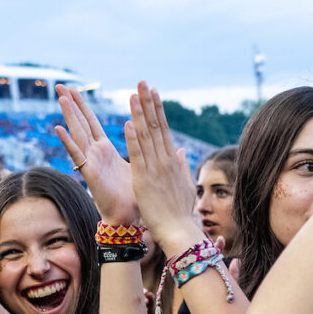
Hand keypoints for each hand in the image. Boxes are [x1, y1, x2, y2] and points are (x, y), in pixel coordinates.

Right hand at [55, 84, 137, 223]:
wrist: (128, 217)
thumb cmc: (132, 195)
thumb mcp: (136, 164)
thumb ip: (137, 149)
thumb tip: (146, 137)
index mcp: (104, 150)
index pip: (91, 122)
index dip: (83, 106)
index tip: (75, 89)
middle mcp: (94, 153)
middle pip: (80, 123)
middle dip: (71, 104)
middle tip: (60, 86)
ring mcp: (90, 162)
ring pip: (78, 134)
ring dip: (69, 115)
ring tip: (62, 97)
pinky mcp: (90, 173)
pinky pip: (77, 155)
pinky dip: (68, 142)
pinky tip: (59, 129)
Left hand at [124, 82, 199, 252]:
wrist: (179, 231)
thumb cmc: (180, 212)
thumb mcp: (184, 185)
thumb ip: (182, 166)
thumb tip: (181, 151)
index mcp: (172, 161)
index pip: (163, 129)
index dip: (158, 110)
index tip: (154, 92)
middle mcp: (165, 161)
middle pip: (155, 126)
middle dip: (148, 103)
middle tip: (143, 83)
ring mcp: (155, 169)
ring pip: (145, 136)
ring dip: (139, 114)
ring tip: (133, 95)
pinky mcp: (144, 180)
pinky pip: (137, 156)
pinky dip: (132, 140)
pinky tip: (127, 124)